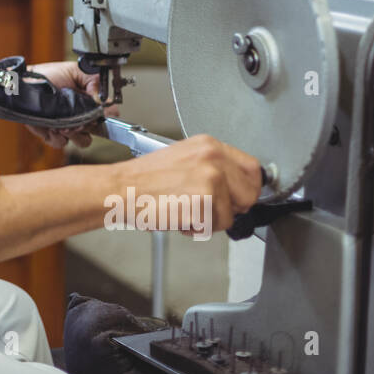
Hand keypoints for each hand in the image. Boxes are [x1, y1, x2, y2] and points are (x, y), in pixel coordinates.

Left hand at [23, 60, 118, 148]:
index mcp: (89, 102)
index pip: (108, 115)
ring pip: (82, 141)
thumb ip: (92, 81)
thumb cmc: (48, 75)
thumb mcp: (75, 70)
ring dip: (74, 134)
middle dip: (88, 127)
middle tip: (77, 120)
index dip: (106, 116)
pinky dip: (57, 138)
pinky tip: (50, 127)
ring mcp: (67, 127)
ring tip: (62, 125)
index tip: (98, 114)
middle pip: (97, 132)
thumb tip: (102, 98)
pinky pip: (61, 144)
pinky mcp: (51, 134)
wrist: (25, 82)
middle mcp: (81, 116)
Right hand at [106, 134, 262, 236]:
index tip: (239, 198)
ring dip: (211, 220)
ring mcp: (210, 179)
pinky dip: (198, 229)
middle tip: (210, 209)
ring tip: (187, 211)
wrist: (120, 189)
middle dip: (233, 207)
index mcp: (209, 144)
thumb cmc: (144, 179)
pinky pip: (215, 227)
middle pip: (250, 193)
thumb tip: (236, 187)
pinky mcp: (204, 202)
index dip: (247, 188)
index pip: (252, 168)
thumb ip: (212, 167)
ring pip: (232, 214)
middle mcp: (213, 158)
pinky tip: (180, 217)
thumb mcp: (183, 158)